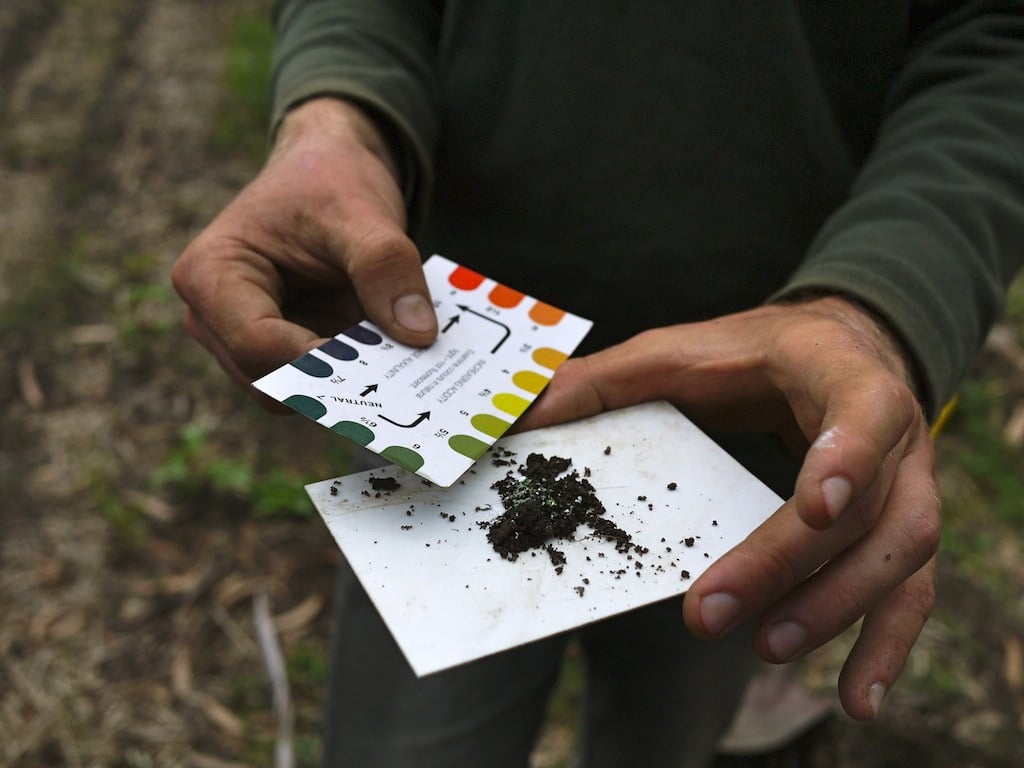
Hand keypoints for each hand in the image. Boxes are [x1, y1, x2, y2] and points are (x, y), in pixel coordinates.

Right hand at [172, 98, 436, 405]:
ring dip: (353, 379)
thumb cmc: (329, 181)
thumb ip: (386, 267)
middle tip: (406, 368)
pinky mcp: (281, 354)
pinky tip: (396, 353)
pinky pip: (320, 385)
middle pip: (274, 382)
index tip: (382, 360)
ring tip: (403, 353)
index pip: (257, 346)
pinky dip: (359, 375)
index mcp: (210, 276)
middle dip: (339, 378)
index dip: (320, 361)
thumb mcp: (362, 213)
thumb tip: (418, 335)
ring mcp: (243, 342)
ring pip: (300, 393)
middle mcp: (213, 320)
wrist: (329, 173)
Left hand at [517, 296, 939, 720]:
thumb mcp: (679, 351)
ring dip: (837, 611)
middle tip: (714, 615)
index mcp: (840, 372)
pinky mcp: (904, 528)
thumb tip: (523, 415)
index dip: (847, 459)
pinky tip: (853, 698)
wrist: (838, 348)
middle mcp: (894, 432)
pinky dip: (886, 647)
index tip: (814, 506)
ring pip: (900, 556)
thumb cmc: (753, 354)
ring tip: (766, 648)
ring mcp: (910, 484)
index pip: (863, 413)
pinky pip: (911, 593)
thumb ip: (605, 381)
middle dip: (792, 566)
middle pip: (868, 508)